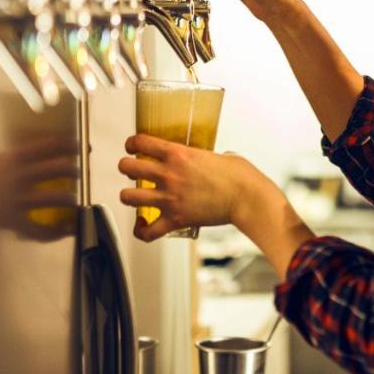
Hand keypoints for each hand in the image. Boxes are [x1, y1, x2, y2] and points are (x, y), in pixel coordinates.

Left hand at [118, 133, 264, 241]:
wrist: (247, 198)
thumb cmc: (240, 176)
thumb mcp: (221, 155)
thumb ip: (209, 157)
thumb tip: (214, 160)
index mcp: (178, 153)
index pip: (141, 142)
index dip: (132, 143)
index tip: (133, 147)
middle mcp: (169, 174)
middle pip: (127, 167)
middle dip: (127, 167)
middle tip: (132, 170)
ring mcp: (169, 198)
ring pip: (128, 196)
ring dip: (129, 196)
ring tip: (134, 196)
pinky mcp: (176, 219)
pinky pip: (147, 231)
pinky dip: (141, 230)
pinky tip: (143, 224)